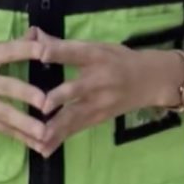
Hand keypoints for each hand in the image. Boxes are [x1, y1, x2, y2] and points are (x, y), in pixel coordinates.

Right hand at [0, 28, 47, 151]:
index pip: (6, 51)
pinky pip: (2, 129)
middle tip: (45, 101)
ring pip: (3, 114)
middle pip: (5, 86)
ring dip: (25, 124)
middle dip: (25, 94)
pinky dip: (20, 137)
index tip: (45, 51)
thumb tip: (38, 35)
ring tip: (44, 132)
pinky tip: (37, 144)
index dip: (25, 50)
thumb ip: (11, 45)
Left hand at [35, 27, 153, 158]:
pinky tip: (43, 149)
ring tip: (38, 137)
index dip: (58, 51)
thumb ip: (63, 44)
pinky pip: (76, 129)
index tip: (40, 53)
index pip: (75, 52)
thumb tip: (33, 33)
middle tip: (42, 105)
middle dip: (59, 97)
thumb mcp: (96, 46)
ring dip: (56, 127)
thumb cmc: (117, 58)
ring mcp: (99, 102)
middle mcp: (98, 79)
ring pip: (75, 115)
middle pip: (76, 88)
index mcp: (95, 55)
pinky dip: (60, 139)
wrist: (150, 80)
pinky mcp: (98, 118)